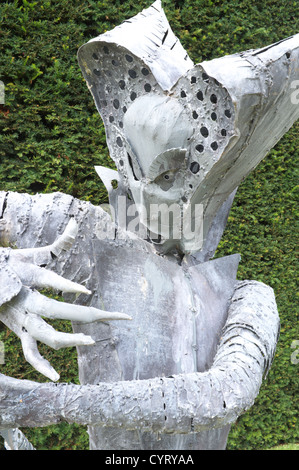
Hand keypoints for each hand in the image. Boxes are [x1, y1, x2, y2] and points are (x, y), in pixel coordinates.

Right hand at [0, 218, 130, 380]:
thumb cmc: (11, 266)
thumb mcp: (32, 254)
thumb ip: (59, 242)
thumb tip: (77, 222)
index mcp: (28, 280)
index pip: (51, 282)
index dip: (69, 287)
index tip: (89, 292)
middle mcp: (25, 302)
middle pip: (55, 310)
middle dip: (87, 314)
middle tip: (116, 316)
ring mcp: (22, 320)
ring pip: (44, 336)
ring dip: (69, 339)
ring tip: (93, 340)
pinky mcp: (19, 332)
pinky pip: (29, 354)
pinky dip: (41, 366)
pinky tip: (56, 377)